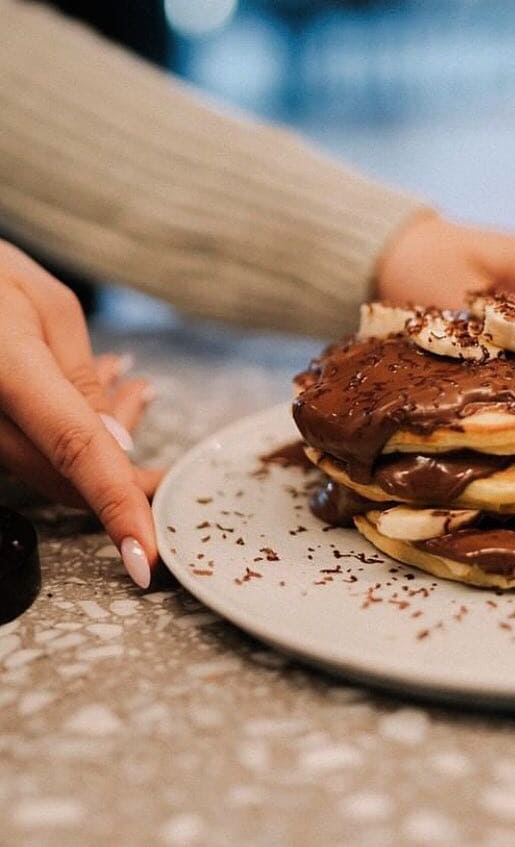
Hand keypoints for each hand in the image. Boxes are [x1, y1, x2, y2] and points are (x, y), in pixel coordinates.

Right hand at [0, 242, 158, 587]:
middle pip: (66, 471)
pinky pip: (29, 449)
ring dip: (102, 440)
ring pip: (50, 465)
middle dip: (125, 459)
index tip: (145, 558)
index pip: (75, 451)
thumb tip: (116, 446)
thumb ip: (82, 379)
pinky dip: (70, 433)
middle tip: (150, 405)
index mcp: (6, 372)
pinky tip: (96, 392)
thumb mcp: (45, 306)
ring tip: (128, 384)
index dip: (117, 507)